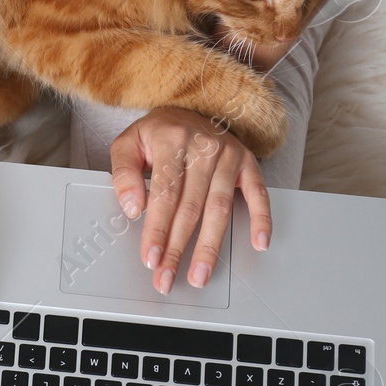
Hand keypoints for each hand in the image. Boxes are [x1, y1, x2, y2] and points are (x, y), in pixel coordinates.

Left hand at [109, 108, 270, 294]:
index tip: (151, 257)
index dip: (157, 229)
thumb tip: (132, 207)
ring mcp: (229, 156)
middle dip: (178, 247)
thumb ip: (123, 174)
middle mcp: (204, 148)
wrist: (188, 109)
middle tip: (167, 276)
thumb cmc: (157, 133)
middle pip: (190, 207)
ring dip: (210, 246)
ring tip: (200, 274)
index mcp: (172, 141)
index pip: (164, 194)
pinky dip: (262, 219)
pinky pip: (258, 194)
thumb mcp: (128, 143)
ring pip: (219, 209)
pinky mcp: (248, 163)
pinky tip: (258, 243)